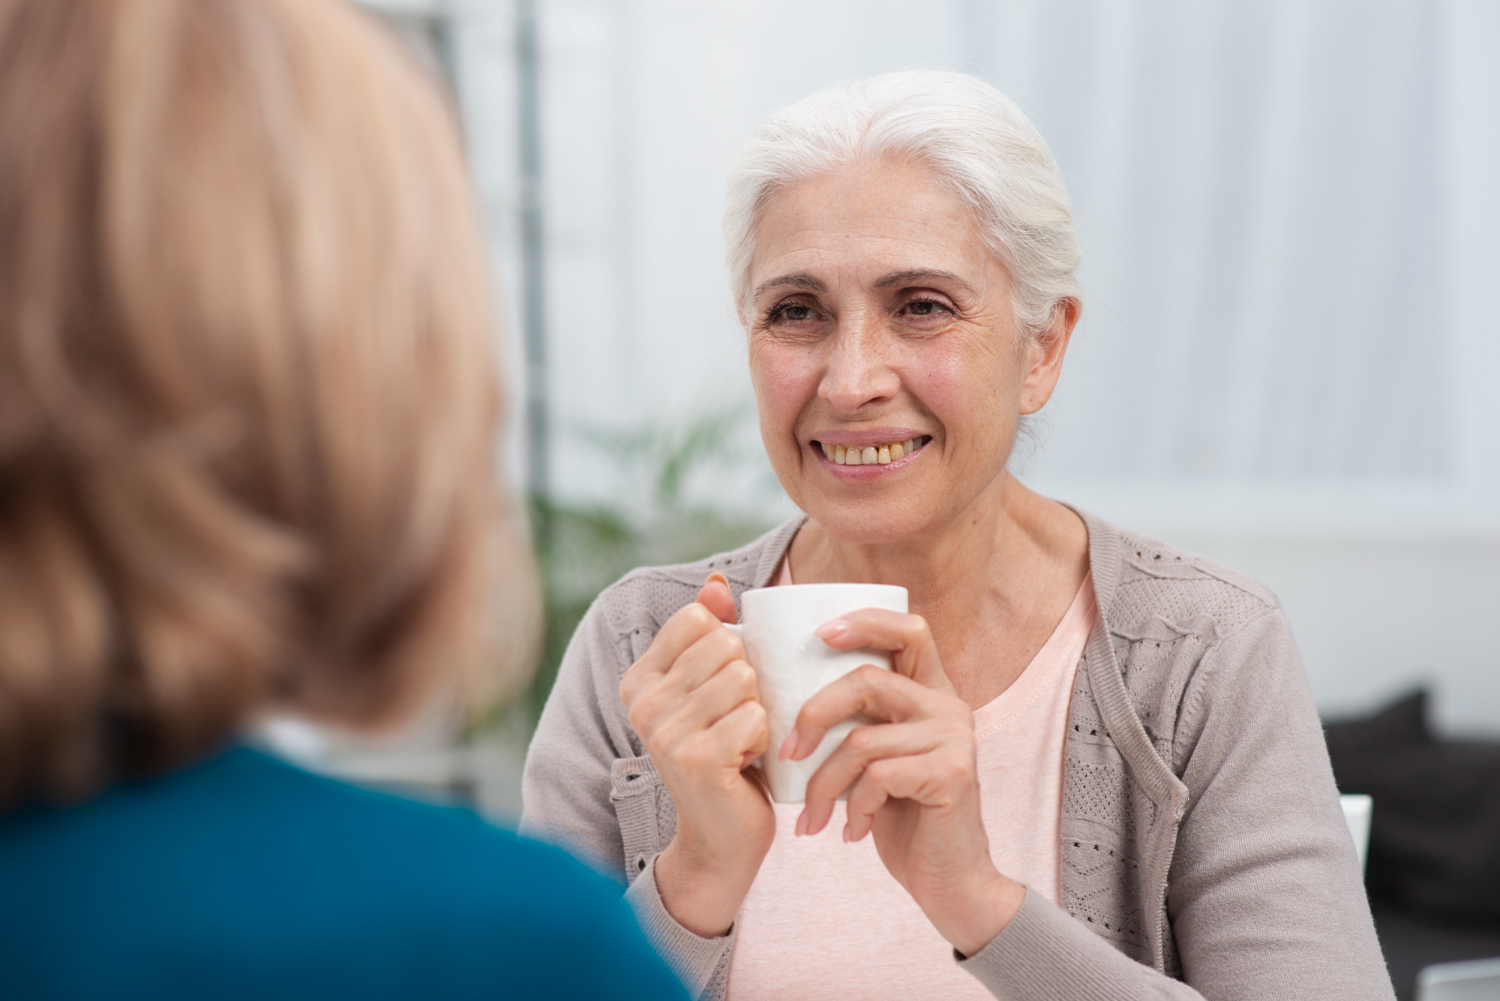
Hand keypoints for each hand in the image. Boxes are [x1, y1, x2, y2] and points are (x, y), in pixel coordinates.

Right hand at [618, 573, 773, 937]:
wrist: (720, 837)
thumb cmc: (724, 753)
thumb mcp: (710, 690)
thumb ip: (710, 633)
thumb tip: (715, 584)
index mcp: (640, 679)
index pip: (699, 619)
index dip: (728, 647)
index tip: (720, 690)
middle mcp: (642, 703)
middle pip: (727, 645)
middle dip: (748, 681)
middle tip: (734, 721)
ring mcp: (665, 732)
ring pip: (745, 678)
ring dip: (759, 710)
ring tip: (741, 741)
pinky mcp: (696, 760)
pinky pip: (757, 716)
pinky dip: (765, 738)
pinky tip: (746, 762)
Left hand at [785, 610, 1025, 956]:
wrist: (948, 881)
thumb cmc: (900, 817)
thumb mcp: (873, 760)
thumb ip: (854, 721)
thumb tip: (779, 689)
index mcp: (930, 693)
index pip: (909, 629)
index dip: (865, 621)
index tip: (818, 633)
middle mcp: (948, 707)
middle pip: (867, 679)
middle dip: (814, 713)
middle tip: (786, 752)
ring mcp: (955, 738)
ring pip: (861, 739)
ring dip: (823, 783)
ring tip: (813, 816)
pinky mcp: (953, 773)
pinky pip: (877, 777)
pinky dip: (852, 807)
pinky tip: (850, 832)